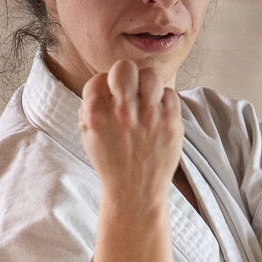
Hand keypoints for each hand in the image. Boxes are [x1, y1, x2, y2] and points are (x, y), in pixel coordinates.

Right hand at [79, 59, 183, 205]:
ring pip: (151, 75)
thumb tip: (103, 84)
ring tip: (146, 100)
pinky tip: (159, 115)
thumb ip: (90, 108)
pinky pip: (170, 94)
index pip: (98, 79)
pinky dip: (164, 102)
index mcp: (97, 116)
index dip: (104, 86)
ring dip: (148, 85)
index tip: (110, 98)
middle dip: (126, 75)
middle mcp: (122, 114)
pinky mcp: (172, 124)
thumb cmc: (112, 163)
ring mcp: (149, 118)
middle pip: (124, 67)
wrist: (135, 194)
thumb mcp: (89, 137)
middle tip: (130, 91)